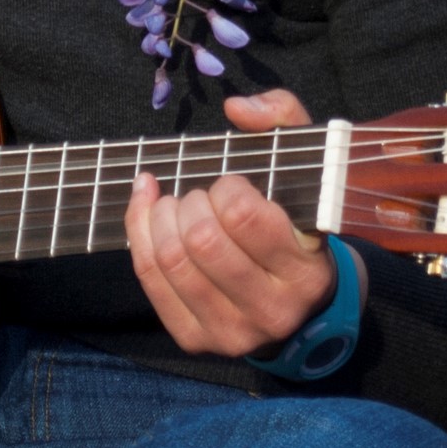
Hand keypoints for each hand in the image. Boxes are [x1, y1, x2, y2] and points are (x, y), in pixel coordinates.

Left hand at [123, 88, 366, 356]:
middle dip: (190, 202)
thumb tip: (236, 108)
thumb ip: (283, 120)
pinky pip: (150, 280)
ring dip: (161, 216)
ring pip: (171, 261)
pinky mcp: (196, 339)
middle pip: (202, 241)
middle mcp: (272, 310)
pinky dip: (139, 233)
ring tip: (172, 202)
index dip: (227, 188)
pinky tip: (146, 208)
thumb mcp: (307, 169)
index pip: (244, 217)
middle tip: (199, 195)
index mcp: (306, 271)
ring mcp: (231, 332)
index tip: (231, 184)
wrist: (298, 306)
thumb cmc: (295, 225)